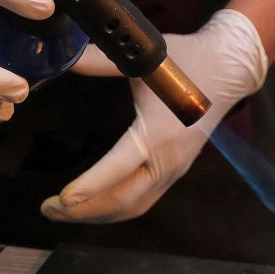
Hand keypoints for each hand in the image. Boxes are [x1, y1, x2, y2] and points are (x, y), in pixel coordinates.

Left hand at [41, 9, 268, 224]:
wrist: (227, 71)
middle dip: (82, 211)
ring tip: (62, 212)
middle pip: (122, 200)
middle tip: (47, 209)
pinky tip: (91, 207)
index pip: (117, 169)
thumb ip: (101, 61)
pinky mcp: (173, 174)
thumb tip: (67, 58)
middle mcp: (166, 161)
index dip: (88, 187)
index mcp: (157, 134)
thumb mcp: (146, 58)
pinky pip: (141, 203)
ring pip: (131, 207)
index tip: (61, 200)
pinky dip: (113, 210)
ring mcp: (172, 172)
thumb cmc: (187, 62)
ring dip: (96, 215)